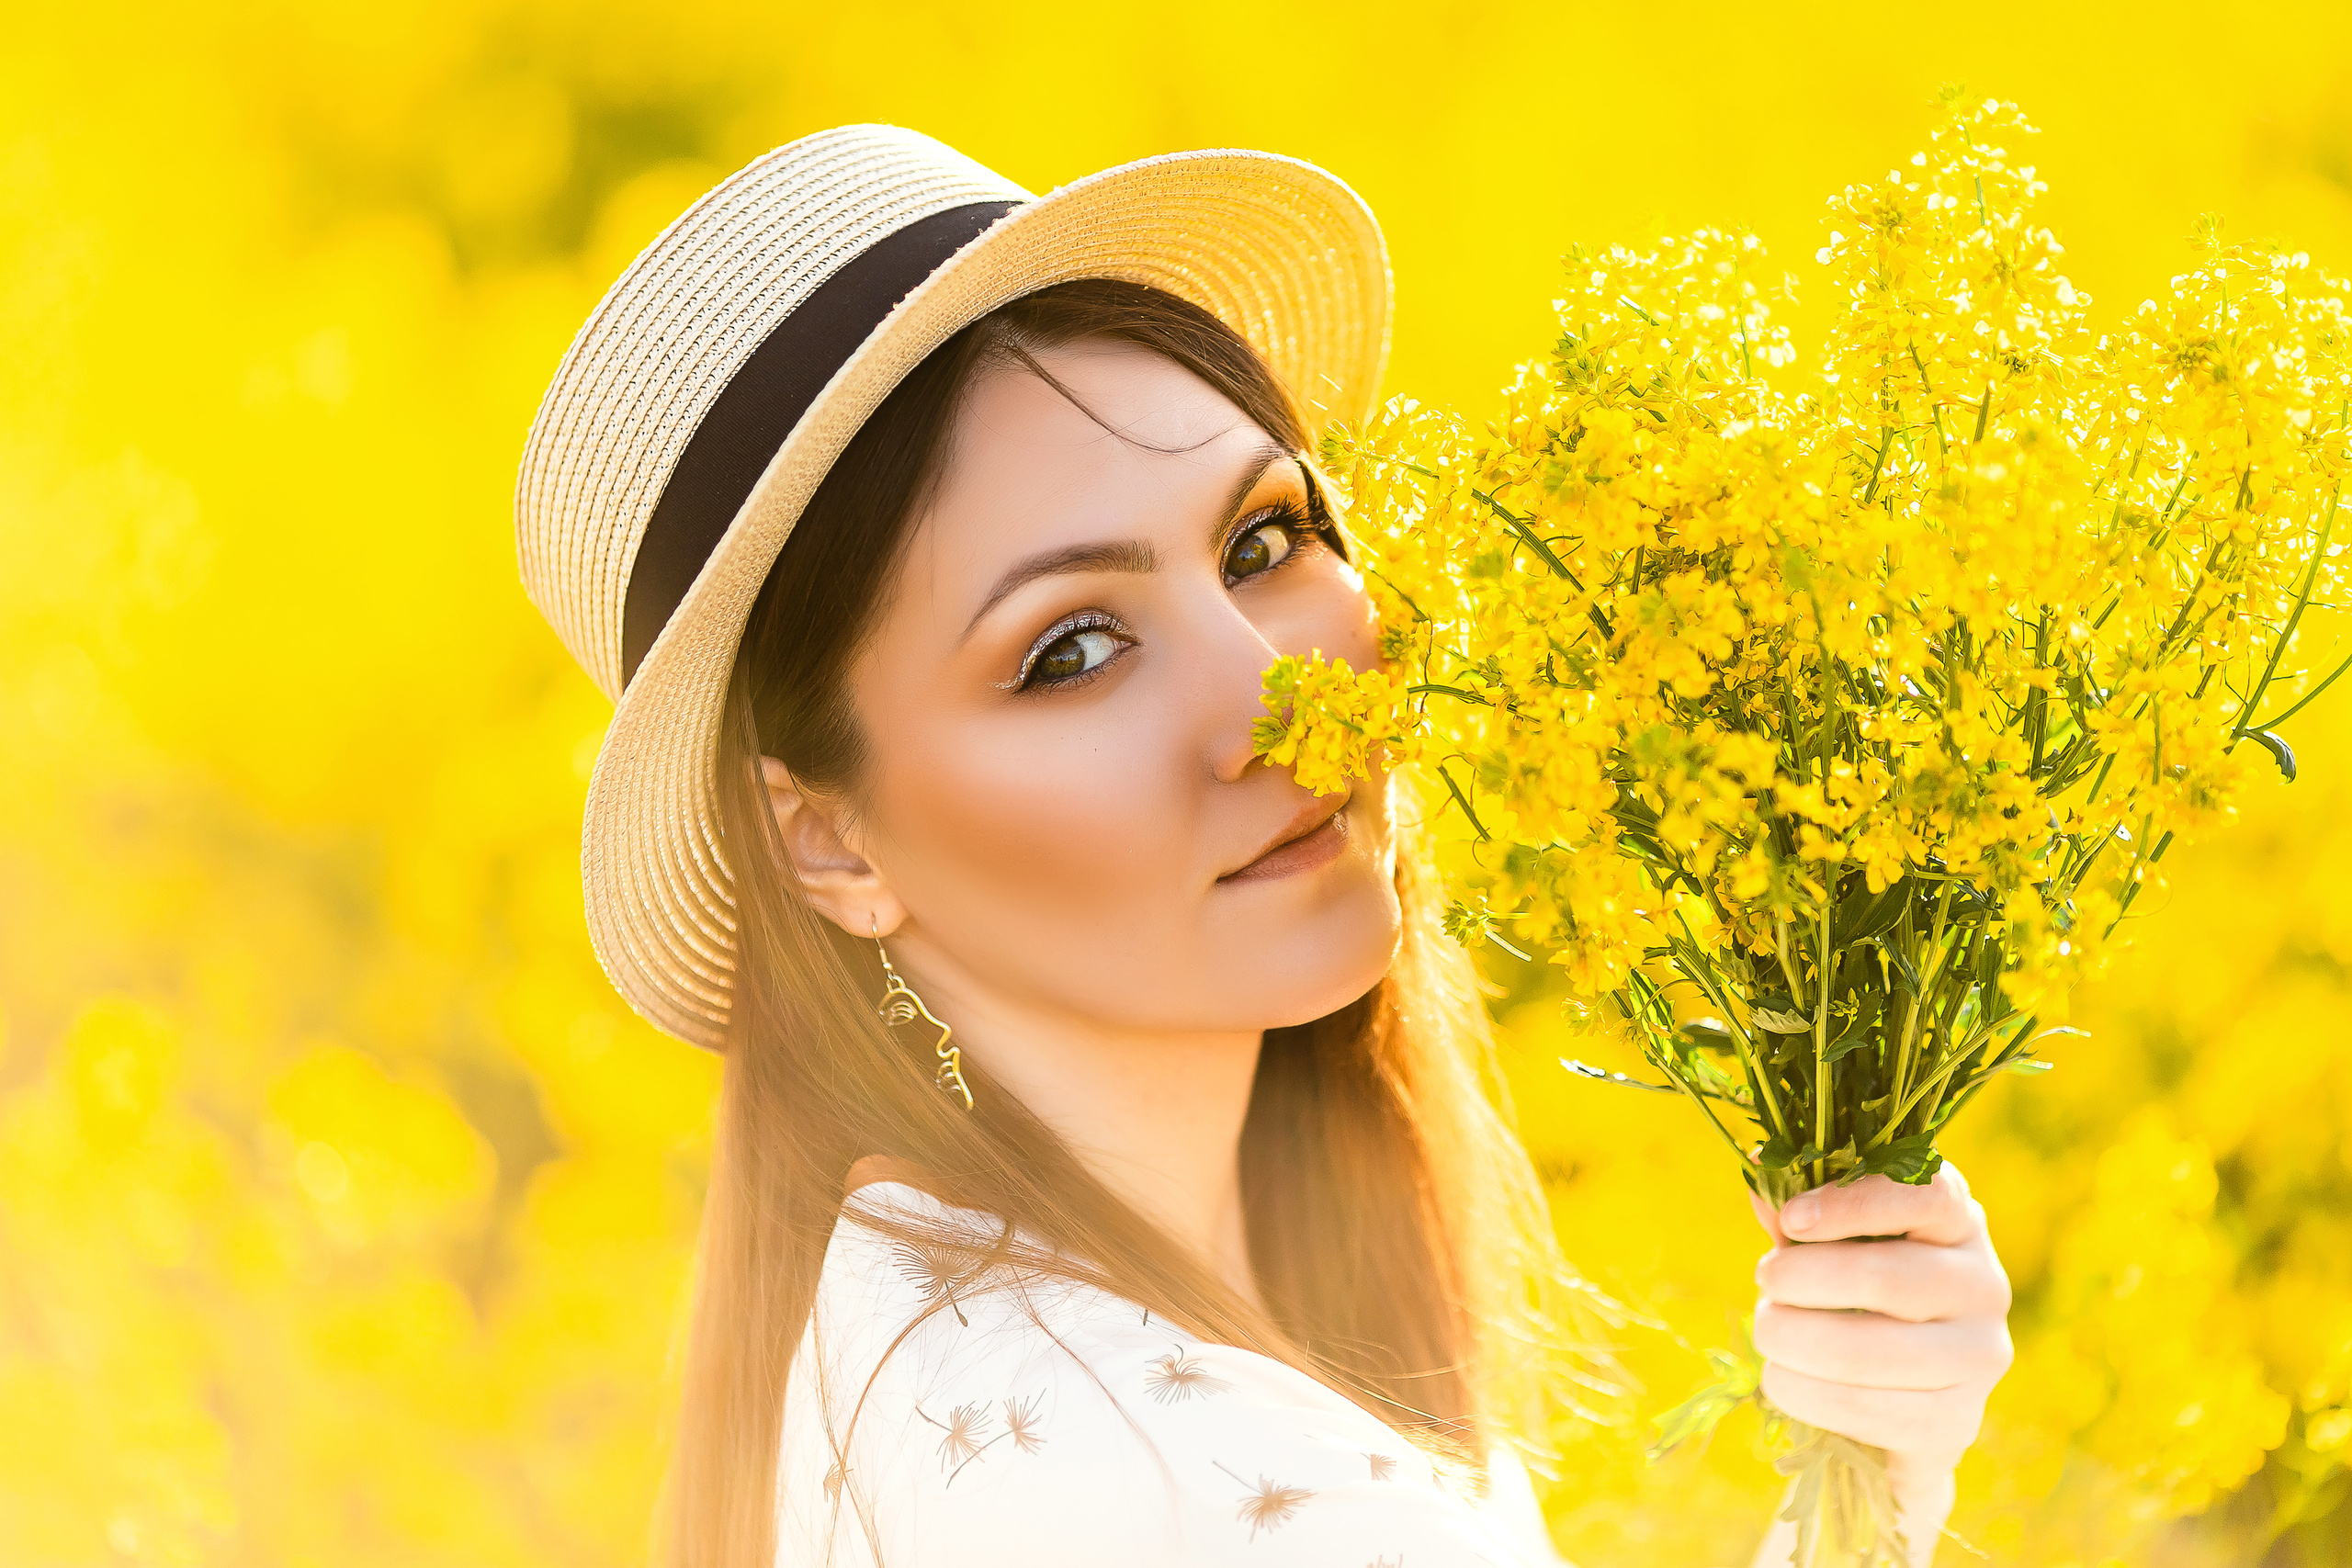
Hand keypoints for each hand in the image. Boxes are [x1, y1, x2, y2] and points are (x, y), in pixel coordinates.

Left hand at [1749, 1165, 2011, 1555]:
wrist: (1891, 1396)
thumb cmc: (1850, 1295)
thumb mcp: (1828, 1243)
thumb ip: (1800, 1214)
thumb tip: (1761, 1167)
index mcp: (1957, 1222)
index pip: (1927, 1194)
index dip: (1852, 1204)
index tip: (1791, 1219)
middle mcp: (1983, 1285)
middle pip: (1889, 1278)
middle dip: (1802, 1279)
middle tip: (1763, 1278)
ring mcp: (1979, 1356)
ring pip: (1873, 1350)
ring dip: (1797, 1340)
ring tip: (1768, 1331)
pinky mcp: (1957, 1421)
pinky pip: (1870, 1410)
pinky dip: (1809, 1394)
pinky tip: (1784, 1379)